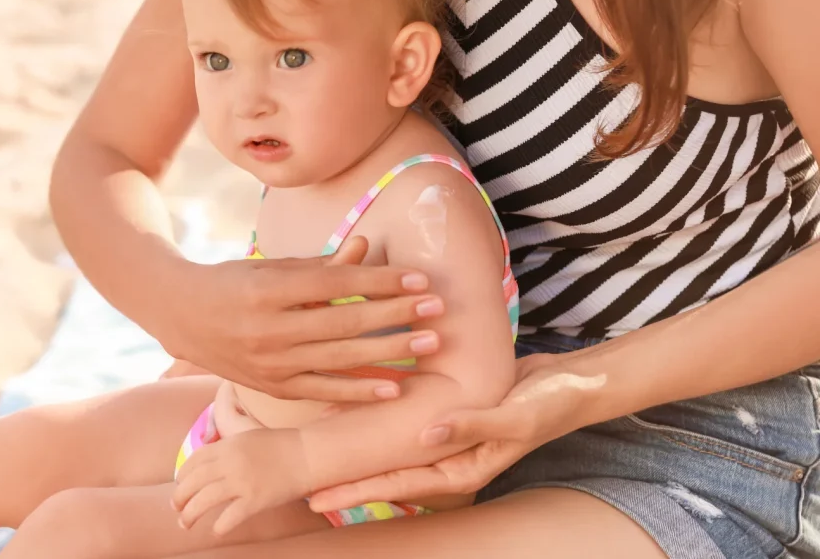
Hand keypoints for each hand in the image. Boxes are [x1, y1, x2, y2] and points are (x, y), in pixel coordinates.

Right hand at [162, 236, 445, 402]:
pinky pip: (322, 390)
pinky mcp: (272, 386)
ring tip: (428, 345)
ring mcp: (269, 362)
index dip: (381, 282)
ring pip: (340, 359)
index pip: (337, 284)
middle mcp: (269, 327)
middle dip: (396, 316)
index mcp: (269, 288)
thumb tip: (367, 247)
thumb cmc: (236, 282)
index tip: (419, 280)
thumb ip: (322, 264)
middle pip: (345, 322)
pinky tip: (393, 388)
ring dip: (389, 353)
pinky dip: (358, 392)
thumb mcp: (274, 266)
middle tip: (437, 310)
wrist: (181, 316)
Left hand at [172, 428, 310, 535]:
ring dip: (190, 515)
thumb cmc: (281, 446)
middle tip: (177, 508)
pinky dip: (219, 526)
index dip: (181, 476)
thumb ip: (227, 448)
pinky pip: (228, 518)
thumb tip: (208, 464)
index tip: (179, 485)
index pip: (193, 462)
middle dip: (179, 498)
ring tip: (186, 523)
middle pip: (192, 483)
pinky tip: (217, 529)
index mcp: (227, 445)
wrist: (308, 455)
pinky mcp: (255, 500)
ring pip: (203, 501)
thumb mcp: (248, 437)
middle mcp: (229, 462)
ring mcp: (241, 482)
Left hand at [307, 352, 605, 509]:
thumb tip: (426, 434)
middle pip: (388, 472)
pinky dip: (380, 417)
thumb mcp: (513, 416)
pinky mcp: (449, 414)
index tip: (318, 495)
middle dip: (348, 478)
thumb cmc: (549, 403)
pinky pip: (407, 421)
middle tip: (303, 483)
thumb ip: (472, 425)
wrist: (573, 382)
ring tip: (319, 447)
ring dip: (360, 448)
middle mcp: (450, 457)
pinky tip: (354, 405)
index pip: (399, 485)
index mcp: (462, 468)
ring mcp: (449, 438)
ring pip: (394, 448)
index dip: (357, 489)